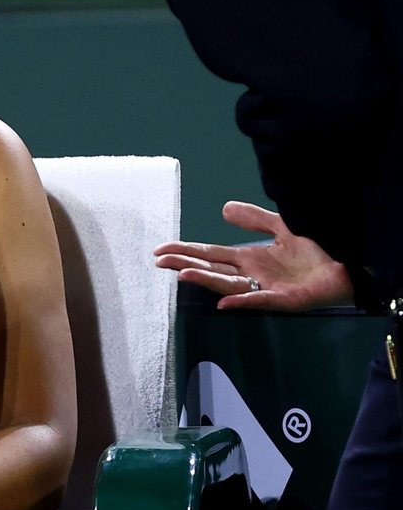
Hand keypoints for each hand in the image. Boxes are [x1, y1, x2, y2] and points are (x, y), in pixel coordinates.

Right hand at [154, 200, 353, 310]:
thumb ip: (255, 219)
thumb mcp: (282, 227)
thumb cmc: (319, 250)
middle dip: (185, 264)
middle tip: (159, 261)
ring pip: (229, 284)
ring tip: (182, 275)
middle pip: (212, 269)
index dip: (187, 251)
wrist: (350, 264)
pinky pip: (260, 299)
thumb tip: (223, 208)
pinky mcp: (285, 299)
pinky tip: (224, 302)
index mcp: (250, 259)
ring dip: (205, 281)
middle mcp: (253, 275)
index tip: (162, 250)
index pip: (211, 255)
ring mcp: (266, 288)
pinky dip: (242, 301)